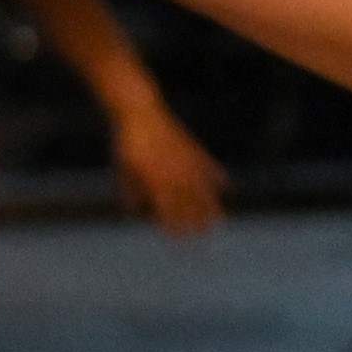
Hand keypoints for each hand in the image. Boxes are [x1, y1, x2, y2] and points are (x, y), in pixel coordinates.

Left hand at [106, 103, 228, 238]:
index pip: (167, 209)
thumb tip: (132, 210)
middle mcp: (172, 171)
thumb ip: (130, 190)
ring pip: (202, 188)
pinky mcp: (192, 147)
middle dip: (197, 223)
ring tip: (221, 221)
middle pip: (189, 203)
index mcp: (154, 178)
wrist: (140, 110)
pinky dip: (217, 177)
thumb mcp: (124, 168)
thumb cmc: (128, 142)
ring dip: (212, 206)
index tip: (179, 241)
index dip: (174, 226)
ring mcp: (185, 159)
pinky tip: (227, 187)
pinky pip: (208, 166)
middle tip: (204, 239)